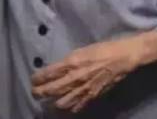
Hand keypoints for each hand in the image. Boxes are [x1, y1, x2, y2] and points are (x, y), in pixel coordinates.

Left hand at [31, 31, 156, 112]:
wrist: (124, 57)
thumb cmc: (104, 49)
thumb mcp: (83, 50)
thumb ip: (69, 61)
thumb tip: (57, 69)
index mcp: (72, 62)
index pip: (48, 74)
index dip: (37, 78)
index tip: (33, 80)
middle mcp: (75, 77)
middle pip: (51, 90)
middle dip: (39, 92)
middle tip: (35, 92)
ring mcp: (84, 89)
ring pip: (61, 102)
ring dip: (53, 102)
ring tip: (49, 100)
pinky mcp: (92, 95)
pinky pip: (77, 106)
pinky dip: (70, 107)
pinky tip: (67, 105)